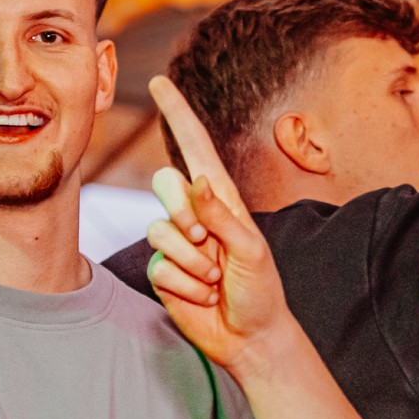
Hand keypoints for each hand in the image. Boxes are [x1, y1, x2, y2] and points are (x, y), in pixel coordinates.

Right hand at [144, 76, 304, 380]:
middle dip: (186, 215)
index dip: (176, 114)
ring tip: (214, 278)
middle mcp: (195, 214)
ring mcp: (176, 242)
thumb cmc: (261, 290)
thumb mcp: (252, 250)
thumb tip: (195, 181)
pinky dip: (183, 283)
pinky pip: (157, 265)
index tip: (159, 82)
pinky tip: (202, 294)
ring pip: (158, 230)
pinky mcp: (162, 270)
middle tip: (210, 245)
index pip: (195, 147)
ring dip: (191, 261)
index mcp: (222, 198)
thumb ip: (221, 216)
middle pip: (165, 184)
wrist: (249, 336)